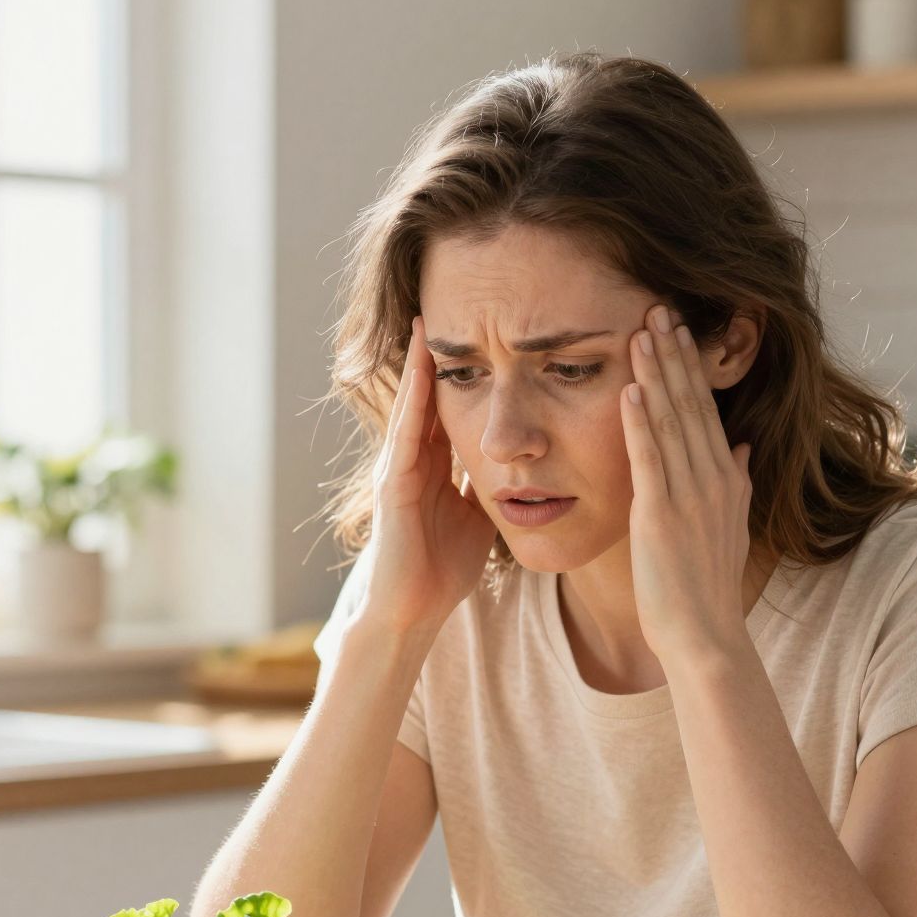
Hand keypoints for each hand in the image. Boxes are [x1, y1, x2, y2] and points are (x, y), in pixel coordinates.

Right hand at [359, 317, 496, 636]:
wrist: (412, 610)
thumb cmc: (443, 568)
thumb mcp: (479, 516)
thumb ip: (491, 487)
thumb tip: (522, 466)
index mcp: (436, 466)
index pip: (450, 406)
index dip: (464, 371)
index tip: (479, 333)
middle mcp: (413, 460)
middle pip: (428, 395)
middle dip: (436, 354)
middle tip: (446, 305)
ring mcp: (399, 470)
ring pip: (412, 406)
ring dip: (419, 365)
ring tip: (426, 323)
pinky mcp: (393, 487)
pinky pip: (405, 436)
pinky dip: (414, 402)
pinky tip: (423, 372)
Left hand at [620, 305, 755, 663]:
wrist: (704, 634)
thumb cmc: (707, 587)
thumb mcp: (730, 526)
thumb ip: (736, 483)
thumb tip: (739, 447)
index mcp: (727, 478)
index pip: (706, 410)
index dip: (690, 367)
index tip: (678, 329)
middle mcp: (713, 479)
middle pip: (691, 404)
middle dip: (673, 354)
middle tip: (657, 307)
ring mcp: (688, 496)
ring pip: (671, 422)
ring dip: (656, 374)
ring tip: (642, 331)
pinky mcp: (662, 516)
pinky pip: (651, 459)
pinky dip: (641, 423)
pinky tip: (632, 389)